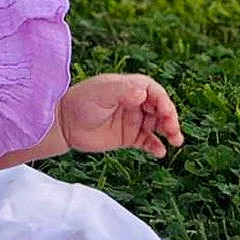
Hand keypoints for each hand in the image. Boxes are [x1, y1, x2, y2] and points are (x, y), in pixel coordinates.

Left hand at [58, 74, 183, 157]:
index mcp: (130, 87)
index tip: (167, 112)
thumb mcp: (101, 93)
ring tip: (175, 141)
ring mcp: (133, 120)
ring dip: (168, 131)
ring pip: (157, 125)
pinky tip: (160, 152)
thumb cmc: (81, 102)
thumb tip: (142, 93)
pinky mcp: (128, 137)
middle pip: (160, 109)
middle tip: (173, 130)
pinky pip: (148, 141)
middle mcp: (135, 103)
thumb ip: (122, 92)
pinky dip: (156, 146)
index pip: (154, 92)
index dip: (164, 101)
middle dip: (170, 118)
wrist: (64, 124)